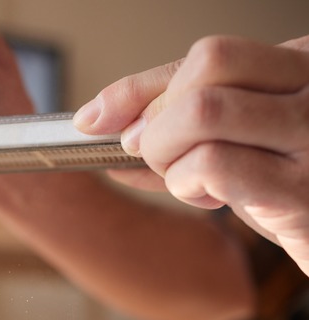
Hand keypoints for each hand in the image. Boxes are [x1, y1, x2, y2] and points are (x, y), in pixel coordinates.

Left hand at [76, 35, 308, 274]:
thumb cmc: (286, 180)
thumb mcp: (235, 135)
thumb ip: (174, 119)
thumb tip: (98, 119)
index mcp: (301, 63)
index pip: (209, 55)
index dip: (140, 88)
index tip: (97, 118)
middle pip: (204, 72)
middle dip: (155, 120)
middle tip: (154, 154)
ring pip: (202, 112)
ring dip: (166, 155)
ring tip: (185, 179)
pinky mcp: (303, 191)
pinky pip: (212, 165)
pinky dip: (185, 184)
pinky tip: (205, 198)